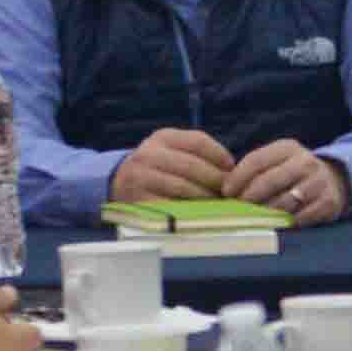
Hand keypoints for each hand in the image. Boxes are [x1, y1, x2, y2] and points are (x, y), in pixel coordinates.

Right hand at [108, 125, 236, 206]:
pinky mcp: (139, 199)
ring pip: (183, 187)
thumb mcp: (173, 150)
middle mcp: (149, 154)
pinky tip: (200, 213)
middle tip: (229, 192)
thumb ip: (199, 154)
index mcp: (163, 138)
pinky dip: (189, 210)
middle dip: (216, 181)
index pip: (198, 142)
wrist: (119, 182)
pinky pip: (170, 205)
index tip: (232, 170)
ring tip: (218, 203)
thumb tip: (231, 170)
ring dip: (205, 197)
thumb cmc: (159, 167)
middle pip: (192, 166)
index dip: (220, 156)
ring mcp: (141, 177)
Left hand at [232, 140, 351, 222]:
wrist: (334, 180)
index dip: (238, 177)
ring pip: (286, 201)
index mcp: (288, 148)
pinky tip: (278, 225)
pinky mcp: (329, 202)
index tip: (226, 192)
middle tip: (239, 208)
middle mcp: (305, 162)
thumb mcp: (277, 162)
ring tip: (255, 219)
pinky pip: (302, 216)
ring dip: (266, 213)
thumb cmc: (293, 174)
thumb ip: (256, 171)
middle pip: (270, 180)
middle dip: (250, 197)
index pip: (257, 160)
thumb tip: (227, 189)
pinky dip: (287, 223)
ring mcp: (319, 182)